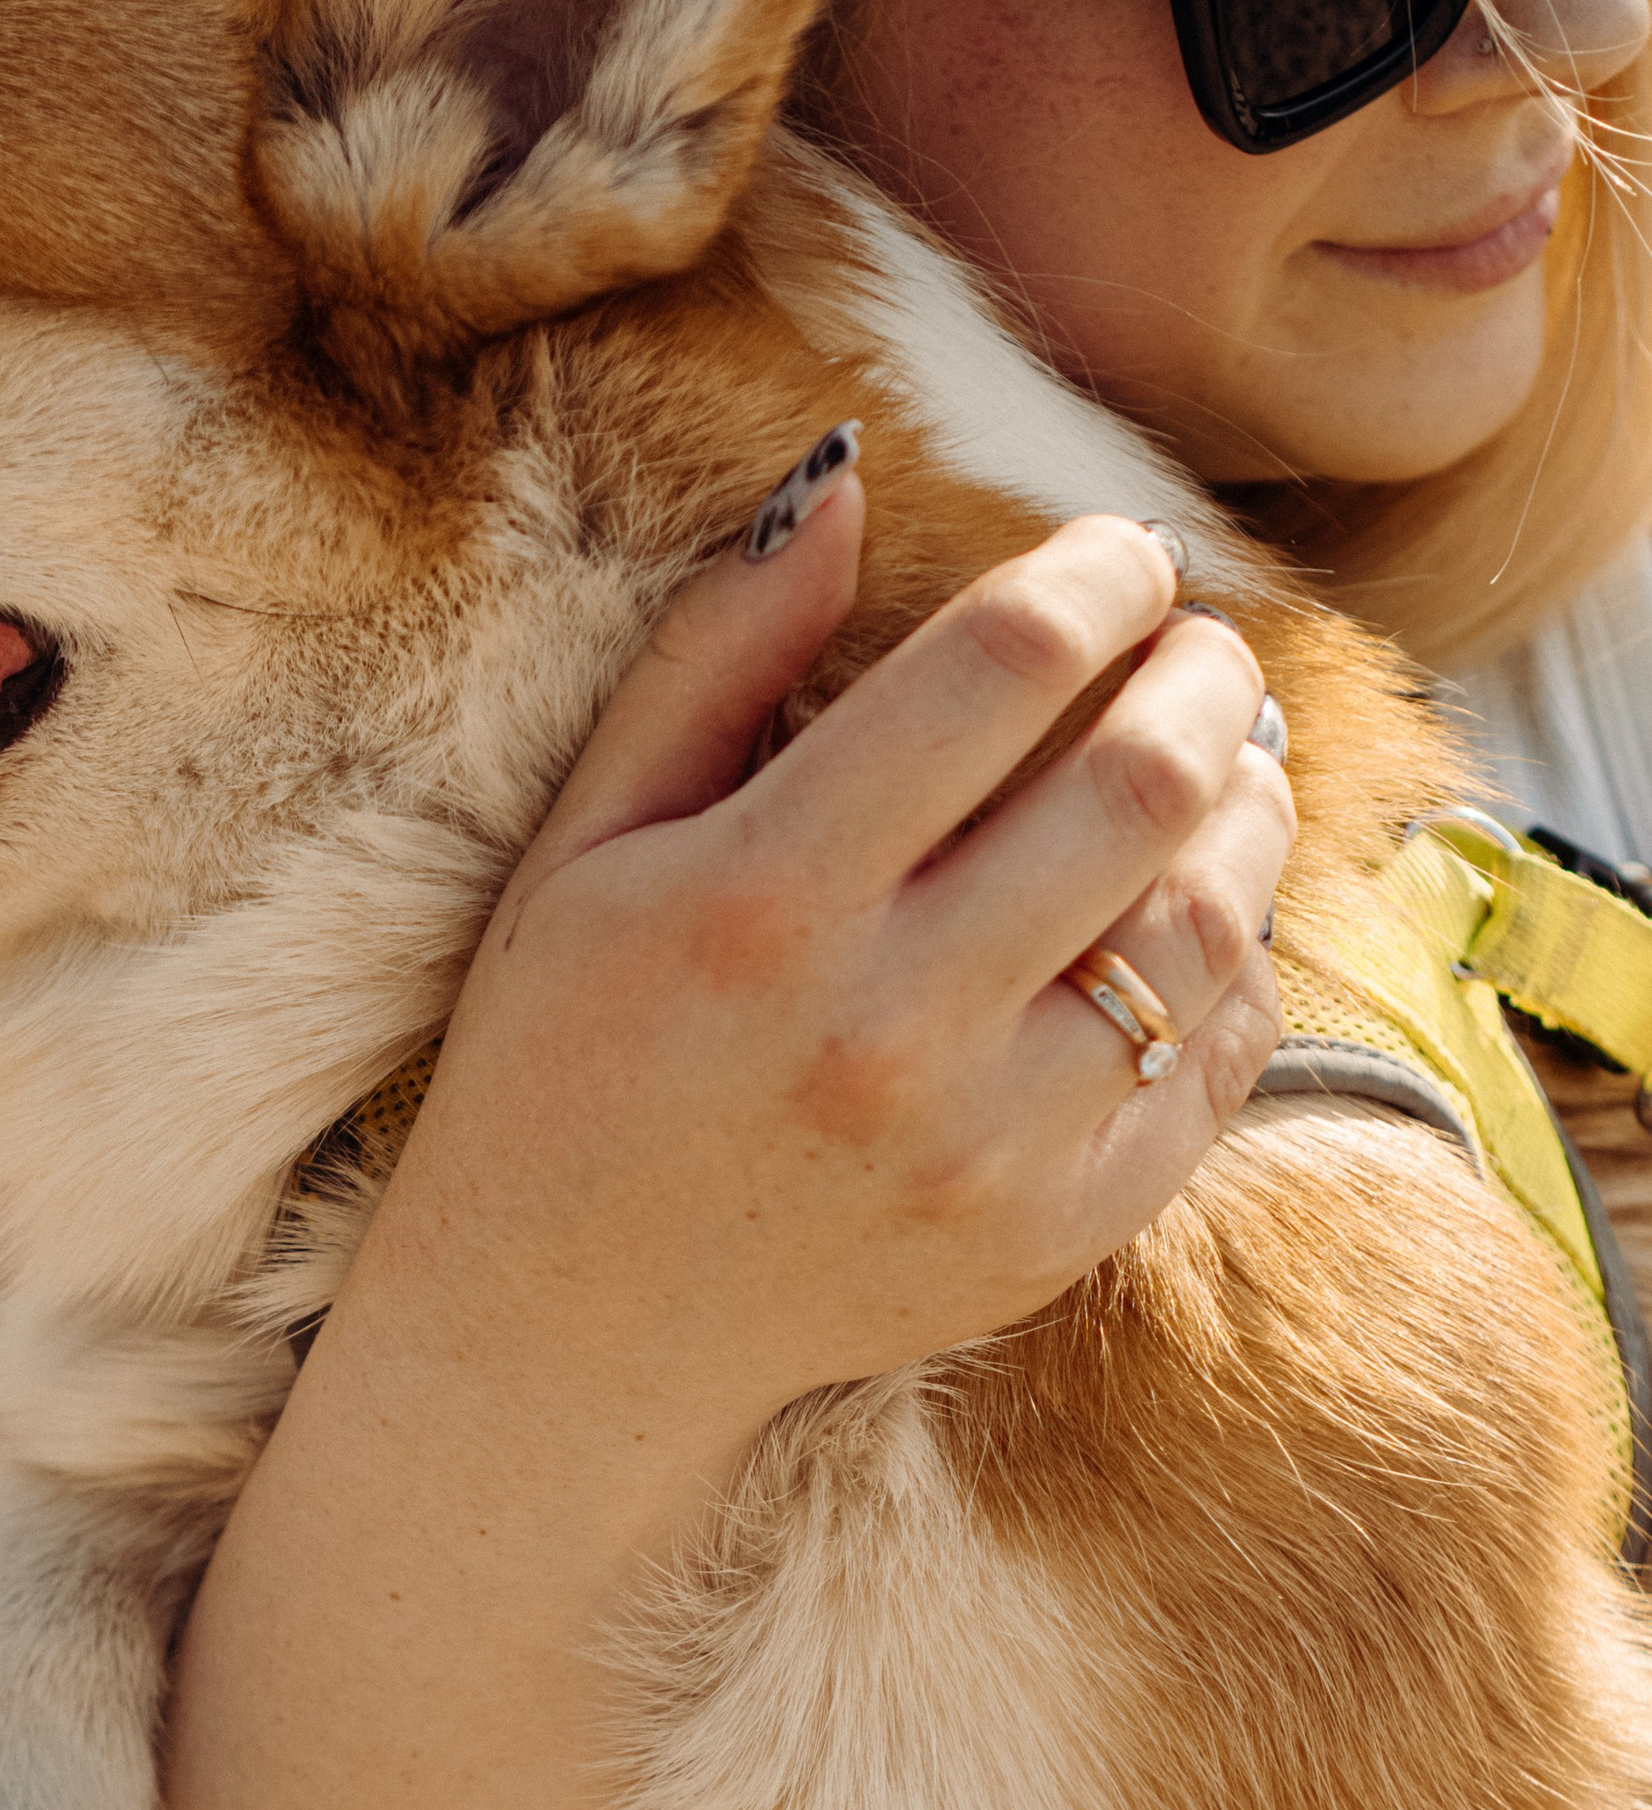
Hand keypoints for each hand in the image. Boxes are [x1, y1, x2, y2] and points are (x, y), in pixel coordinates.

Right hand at [368, 472, 1289, 1502]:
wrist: (564, 1329)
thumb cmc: (561, 1060)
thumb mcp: (589, 844)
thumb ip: (713, 658)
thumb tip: (838, 480)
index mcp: (762, 900)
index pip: (1000, 668)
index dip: (1096, 577)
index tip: (1122, 555)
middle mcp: (888, 1024)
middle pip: (1143, 780)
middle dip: (1205, 674)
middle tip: (1199, 647)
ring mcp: (985, 1144)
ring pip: (1207, 924)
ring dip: (1247, 809)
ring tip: (1226, 761)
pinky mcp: (1049, 1232)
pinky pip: (1215, 1068)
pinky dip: (1233, 967)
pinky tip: (1194, 915)